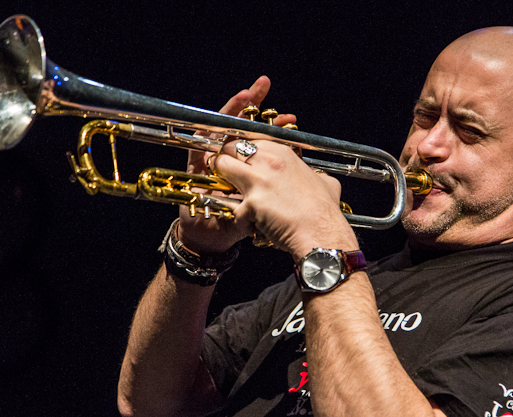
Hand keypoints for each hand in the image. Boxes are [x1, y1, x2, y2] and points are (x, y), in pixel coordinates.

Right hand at [178, 76, 295, 253]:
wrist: (213, 236)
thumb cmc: (240, 222)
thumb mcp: (267, 206)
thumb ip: (284, 191)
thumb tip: (316, 179)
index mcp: (251, 166)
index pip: (262, 137)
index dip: (275, 125)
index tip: (291, 118)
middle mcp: (231, 158)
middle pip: (242, 124)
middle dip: (253, 104)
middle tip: (264, 84)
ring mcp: (213, 157)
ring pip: (223, 125)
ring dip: (233, 106)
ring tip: (246, 90)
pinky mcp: (196, 161)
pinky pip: (203, 136)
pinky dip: (213, 122)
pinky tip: (219, 114)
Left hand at [211, 140, 358, 260]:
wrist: (322, 234)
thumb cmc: (324, 213)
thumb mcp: (326, 183)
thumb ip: (316, 176)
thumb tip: (320, 178)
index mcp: (283, 154)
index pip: (251, 140)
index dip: (242, 151)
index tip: (242, 162)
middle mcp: (268, 162)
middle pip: (231, 148)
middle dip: (226, 160)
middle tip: (229, 175)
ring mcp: (257, 181)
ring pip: (222, 166)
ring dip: (222, 180)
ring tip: (231, 195)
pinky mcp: (250, 203)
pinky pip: (231, 207)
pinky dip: (240, 219)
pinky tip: (253, 226)